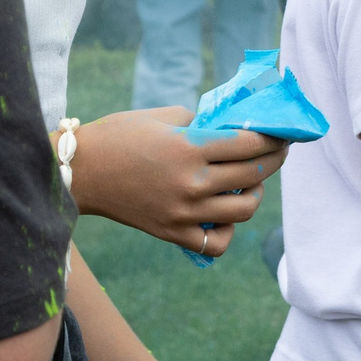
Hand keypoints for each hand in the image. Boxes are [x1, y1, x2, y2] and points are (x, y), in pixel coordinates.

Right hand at [68, 107, 288, 250]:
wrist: (79, 173)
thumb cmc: (118, 136)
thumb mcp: (163, 117)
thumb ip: (201, 123)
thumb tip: (231, 129)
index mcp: (190, 147)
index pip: (251, 143)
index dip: (273, 137)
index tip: (282, 133)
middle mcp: (192, 182)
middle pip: (255, 174)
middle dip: (274, 159)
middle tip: (278, 151)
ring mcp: (184, 212)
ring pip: (244, 210)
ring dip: (256, 194)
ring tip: (252, 183)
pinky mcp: (173, 233)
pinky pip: (217, 243)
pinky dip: (228, 231)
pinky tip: (224, 215)